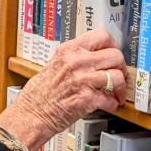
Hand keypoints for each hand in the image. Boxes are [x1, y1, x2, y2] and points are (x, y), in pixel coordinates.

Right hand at [0, 29, 128, 150]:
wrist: (30, 115)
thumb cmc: (39, 94)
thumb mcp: (54, 64)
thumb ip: (74, 58)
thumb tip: (95, 56)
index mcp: (69, 50)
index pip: (102, 35)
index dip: (113, 45)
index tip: (113, 53)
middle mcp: (76, 62)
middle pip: (115, 55)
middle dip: (120, 68)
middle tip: (117, 76)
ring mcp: (82, 80)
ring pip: (117, 76)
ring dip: (120, 88)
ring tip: (115, 93)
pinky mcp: (86, 99)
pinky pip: (110, 99)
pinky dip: (112, 104)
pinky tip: (107, 105)